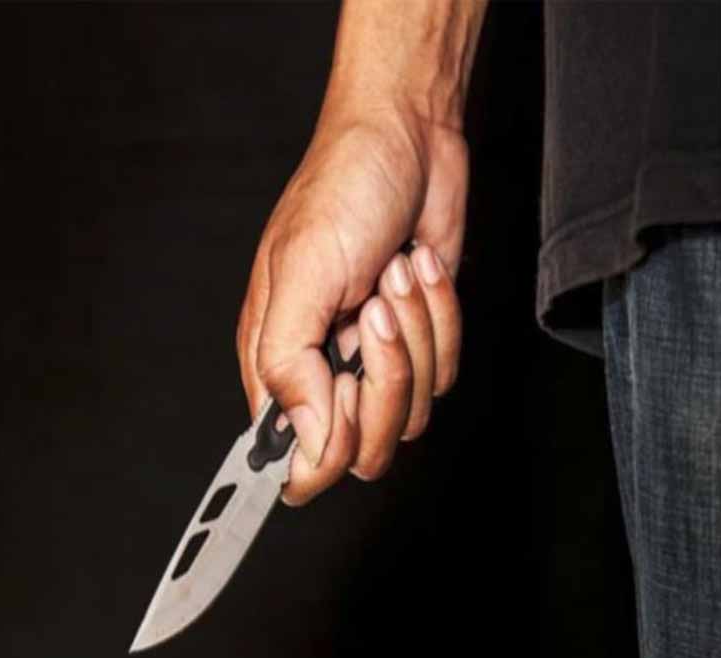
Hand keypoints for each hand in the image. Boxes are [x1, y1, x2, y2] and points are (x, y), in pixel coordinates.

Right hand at [236, 102, 467, 504]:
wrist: (407, 137)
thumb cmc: (341, 190)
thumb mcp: (301, 273)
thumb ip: (289, 365)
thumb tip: (301, 444)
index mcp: (275, 360)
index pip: (294, 456)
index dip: (323, 450)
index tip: (344, 399)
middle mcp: (321, 369)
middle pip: (364, 446)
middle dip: (384, 379)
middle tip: (374, 313)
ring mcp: (373, 358)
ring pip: (411, 411)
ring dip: (417, 335)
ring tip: (394, 274)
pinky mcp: (420, 340)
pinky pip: (445, 371)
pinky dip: (442, 318)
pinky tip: (418, 267)